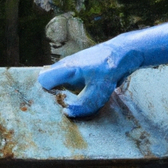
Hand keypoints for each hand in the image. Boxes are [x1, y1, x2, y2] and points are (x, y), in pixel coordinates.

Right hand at [38, 21, 167, 118]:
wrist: (124, 53)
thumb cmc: (109, 69)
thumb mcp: (97, 94)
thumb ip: (81, 106)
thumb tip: (66, 113)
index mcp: (65, 69)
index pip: (43, 80)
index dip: (43, 93)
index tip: (51, 105)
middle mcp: (65, 66)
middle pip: (49, 82)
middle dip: (52, 95)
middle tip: (60, 108)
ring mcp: (72, 67)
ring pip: (60, 83)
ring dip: (64, 94)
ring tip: (71, 105)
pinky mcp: (79, 71)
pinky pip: (70, 83)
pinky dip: (72, 91)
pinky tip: (81, 98)